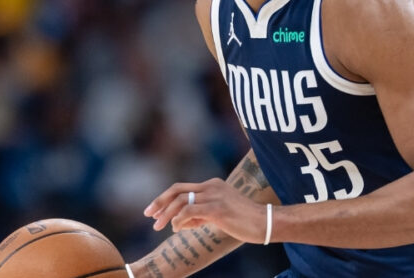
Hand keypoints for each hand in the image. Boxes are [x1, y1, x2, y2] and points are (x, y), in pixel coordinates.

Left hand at [143, 178, 269, 243]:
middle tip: (148, 215)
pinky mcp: (217, 208)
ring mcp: (214, 196)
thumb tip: (180, 222)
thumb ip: (200, 215)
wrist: (265, 223)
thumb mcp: (219, 215)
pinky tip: (176, 228)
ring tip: (158, 227)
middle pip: (177, 190)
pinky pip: (189, 211)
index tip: (153, 210)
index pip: (182, 188)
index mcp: (212, 185)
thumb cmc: (244, 222)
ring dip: (166, 214)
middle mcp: (212, 186)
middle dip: (160, 202)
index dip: (165, 198)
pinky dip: (178, 220)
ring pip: (180, 201)